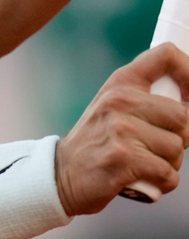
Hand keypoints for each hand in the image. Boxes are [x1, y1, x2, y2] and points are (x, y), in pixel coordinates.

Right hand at [55, 44, 188, 215]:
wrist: (62, 173)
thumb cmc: (96, 142)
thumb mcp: (113, 107)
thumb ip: (146, 98)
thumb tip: (188, 101)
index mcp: (121, 83)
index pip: (166, 55)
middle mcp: (120, 100)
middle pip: (183, 117)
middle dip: (178, 138)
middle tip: (154, 146)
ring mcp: (120, 129)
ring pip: (176, 149)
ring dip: (168, 164)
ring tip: (142, 163)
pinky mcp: (123, 159)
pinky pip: (168, 174)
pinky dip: (162, 182)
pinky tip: (142, 179)